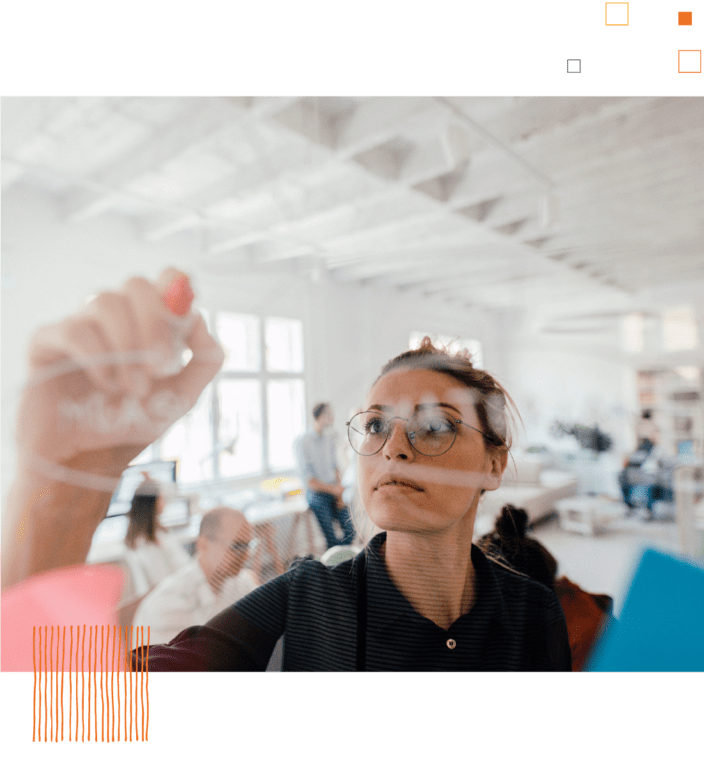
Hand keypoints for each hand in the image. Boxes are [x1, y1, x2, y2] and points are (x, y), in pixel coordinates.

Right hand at [15, 268, 223, 485]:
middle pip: (137, 285)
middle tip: (159, 369)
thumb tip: (201, 323)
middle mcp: (114, 317)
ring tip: (131, 388)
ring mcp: (80, 325)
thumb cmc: (132, 423)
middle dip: (154, 327)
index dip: (178, 293)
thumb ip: (204, 361)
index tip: (183, 328)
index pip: (166, 279)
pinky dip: (98, 358)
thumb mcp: (182, 396)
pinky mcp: (47, 343)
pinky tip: (106, 385)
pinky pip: (74, 330)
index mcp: (147, 321)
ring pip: (105, 302)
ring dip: (127, 348)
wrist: (89, 459)